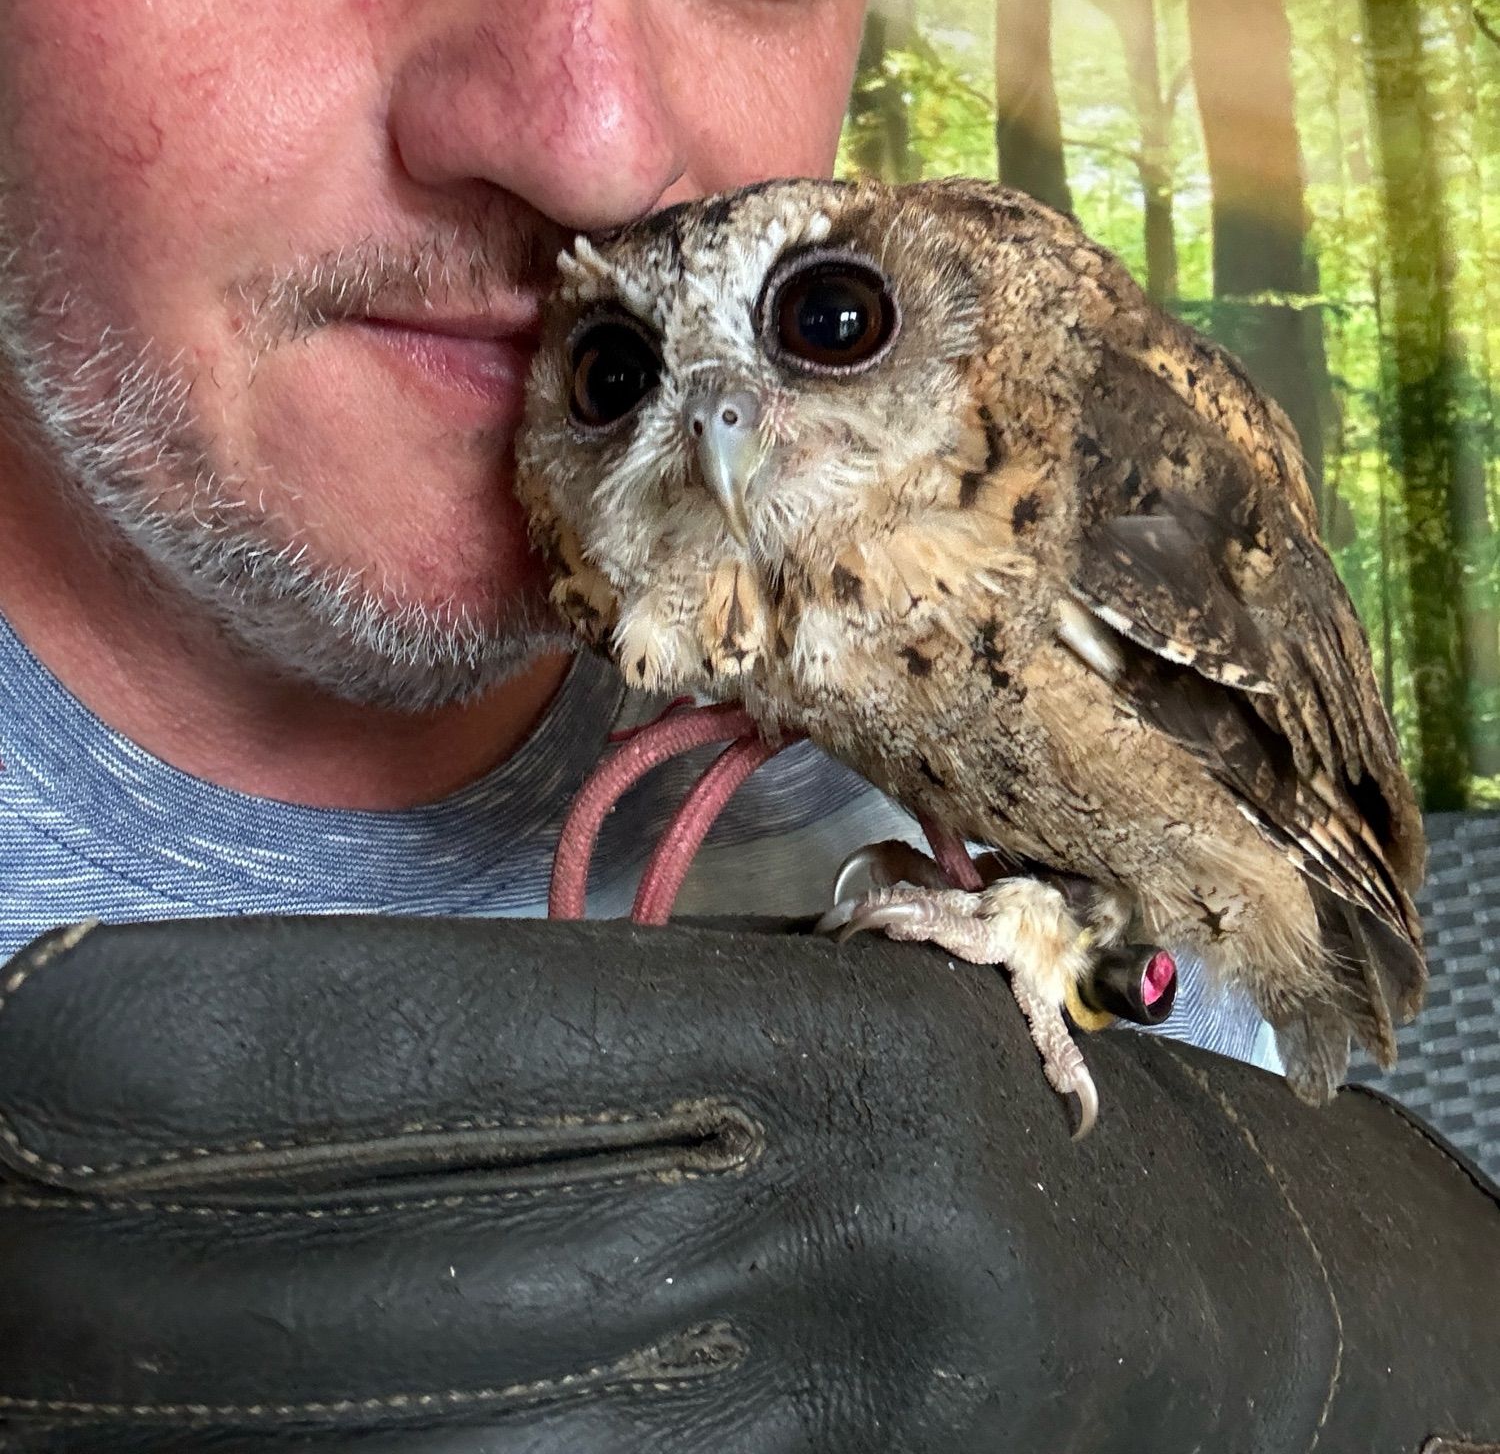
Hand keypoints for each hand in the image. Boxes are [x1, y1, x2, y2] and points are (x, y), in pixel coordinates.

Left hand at [0, 914, 1494, 1451]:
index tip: (38, 1051)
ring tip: (47, 1363)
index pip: (420, 1054)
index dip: (191, 1065)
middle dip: (131, 1260)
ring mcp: (805, 1400)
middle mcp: (795, 1221)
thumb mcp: (808, 1011)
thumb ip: (586, 1049)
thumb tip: (287, 1086)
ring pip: (416, 1422)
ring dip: (203, 1396)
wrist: (1200, 1295)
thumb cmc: (963, 1115)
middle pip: (373, 1260)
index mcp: (797, 1039)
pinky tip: (231, 1434)